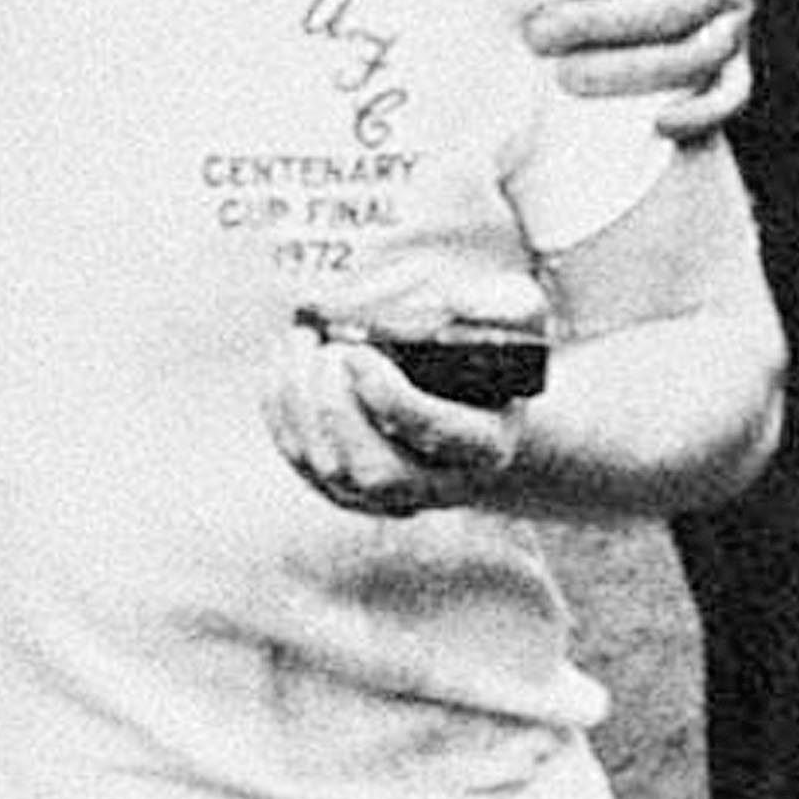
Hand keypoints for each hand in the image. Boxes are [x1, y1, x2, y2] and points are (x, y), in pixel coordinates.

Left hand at [270, 316, 527, 518]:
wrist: (470, 392)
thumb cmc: (487, 346)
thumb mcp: (517, 314)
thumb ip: (501, 303)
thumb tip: (454, 303)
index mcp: (484, 444)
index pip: (432, 434)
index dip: (387, 395)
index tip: (357, 350)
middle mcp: (438, 483)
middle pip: (372, 471)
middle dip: (333, 407)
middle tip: (321, 348)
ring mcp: (387, 495)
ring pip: (327, 469)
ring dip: (298, 402)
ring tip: (299, 342)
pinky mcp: (344, 487)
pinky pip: (300, 458)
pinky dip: (281, 408)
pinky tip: (285, 361)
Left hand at [523, 0, 755, 136]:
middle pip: (684, 6)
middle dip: (607, 25)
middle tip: (533, 30)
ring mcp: (737, 16)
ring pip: (700, 56)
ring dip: (632, 74)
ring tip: (558, 75)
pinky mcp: (730, 62)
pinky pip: (734, 97)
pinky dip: (701, 115)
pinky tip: (653, 124)